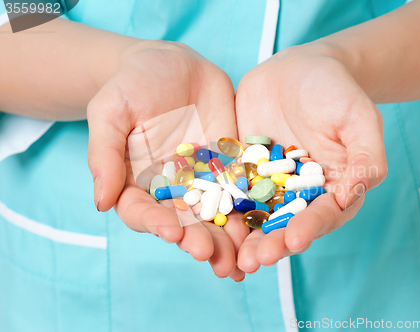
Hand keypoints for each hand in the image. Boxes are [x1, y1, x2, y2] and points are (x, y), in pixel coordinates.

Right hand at [87, 41, 248, 280]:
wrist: (170, 64)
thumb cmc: (132, 84)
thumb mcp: (111, 112)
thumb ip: (104, 155)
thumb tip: (100, 203)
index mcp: (138, 183)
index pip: (142, 211)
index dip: (155, 223)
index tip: (171, 231)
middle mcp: (172, 188)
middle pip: (184, 223)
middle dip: (198, 241)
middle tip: (211, 256)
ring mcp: (204, 179)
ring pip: (216, 215)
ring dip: (228, 239)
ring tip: (241, 261)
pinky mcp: (230, 165)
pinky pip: (243, 188)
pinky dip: (252, 209)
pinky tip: (265, 226)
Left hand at [235, 43, 386, 271]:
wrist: (298, 69)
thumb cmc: (335, 90)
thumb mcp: (358, 117)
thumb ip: (366, 156)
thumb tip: (355, 195)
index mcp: (333, 187)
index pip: (323, 214)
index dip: (311, 228)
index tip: (295, 241)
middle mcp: (300, 193)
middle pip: (286, 223)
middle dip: (272, 243)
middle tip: (255, 260)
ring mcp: (268, 184)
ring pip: (256, 215)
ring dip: (244, 237)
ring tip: (231, 257)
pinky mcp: (243, 171)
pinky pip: (230, 191)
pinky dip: (220, 208)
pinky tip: (206, 224)